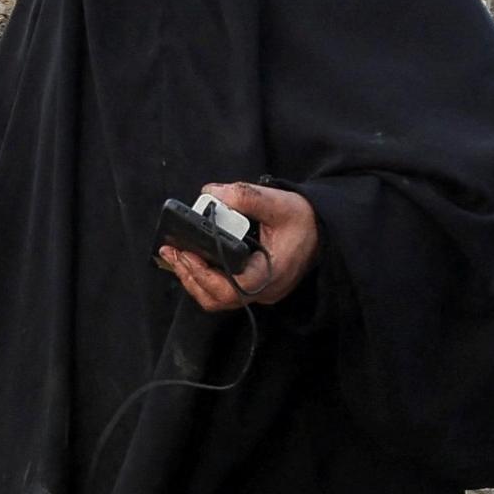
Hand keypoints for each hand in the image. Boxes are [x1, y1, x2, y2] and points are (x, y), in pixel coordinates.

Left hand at [159, 181, 319, 309]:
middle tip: (172, 251)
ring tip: (175, 255)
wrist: (321, 230)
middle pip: (218, 298)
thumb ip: (246, 196)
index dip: (205, 273)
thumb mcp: (280, 202)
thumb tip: (211, 194)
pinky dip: (201, 279)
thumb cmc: (303, 219)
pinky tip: (190, 260)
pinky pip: (221, 292)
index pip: (234, 286)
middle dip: (190, 275)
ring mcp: (257, 293)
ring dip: (192, 279)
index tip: (187, 252)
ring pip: (217, 299)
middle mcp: (263, 291)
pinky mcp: (251, 288)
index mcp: (271, 273)